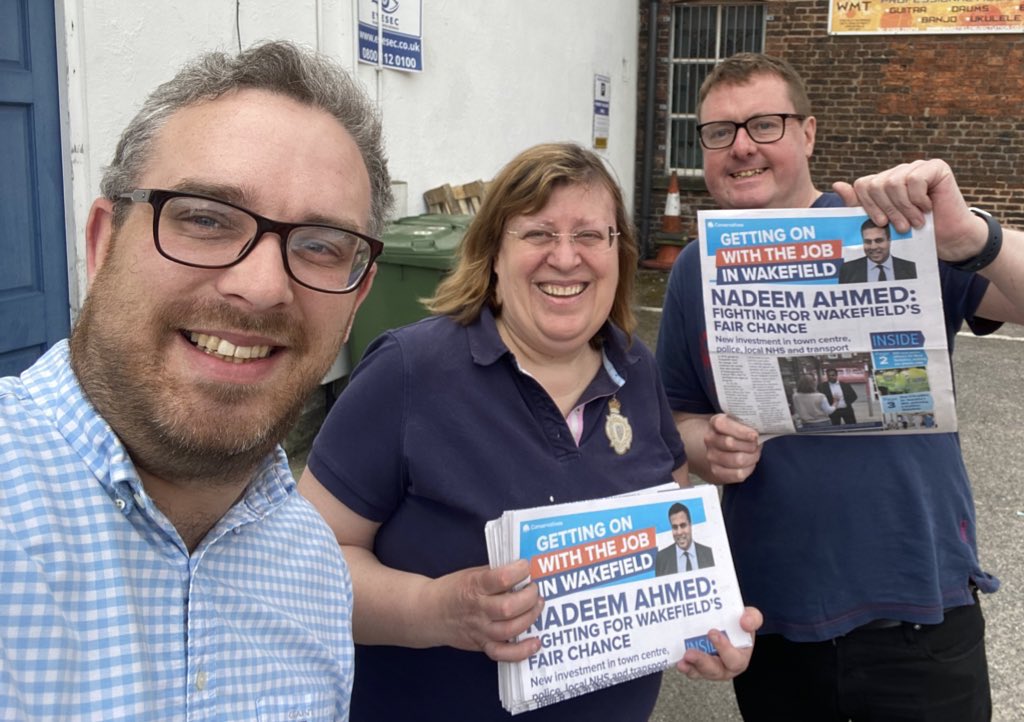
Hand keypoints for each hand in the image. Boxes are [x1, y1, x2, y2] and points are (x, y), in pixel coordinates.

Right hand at [430, 559, 543, 661]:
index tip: (525, 566)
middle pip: (509, 608)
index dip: (519, 571)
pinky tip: (535, 642)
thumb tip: (522, 572)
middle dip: (529, 597)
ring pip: (510, 629)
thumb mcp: (470, 574)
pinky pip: (503, 653)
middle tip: (534, 588)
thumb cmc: (452, 590)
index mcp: (474, 586)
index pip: (501, 579)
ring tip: (537, 605)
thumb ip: (494, 574)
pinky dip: (522, 651)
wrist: (428, 612)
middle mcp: (477, 609)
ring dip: (530, 617)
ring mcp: (479, 630)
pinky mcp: (481, 645)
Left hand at [675, 606, 762, 680]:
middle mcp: (725, 667)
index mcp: (740, 657)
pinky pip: (690, 669)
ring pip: (700, 672)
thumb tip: (744, 621)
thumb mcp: (751, 618)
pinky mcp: (697, 666)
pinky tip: (678, 661)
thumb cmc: (739, 624)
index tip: (712, 632)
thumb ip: (752, 618)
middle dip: (701, 662)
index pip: (734, 659)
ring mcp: (709, 668)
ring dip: (690, 667)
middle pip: (715, 670)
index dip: (724, 648)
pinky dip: (684, 666)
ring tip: (681, 661)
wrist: (727, 624)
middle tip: (690, 653)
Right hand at [703, 413, 760, 483]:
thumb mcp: (742, 422)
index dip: (740, 431)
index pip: (723, 425)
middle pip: (730, 443)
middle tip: (756, 444)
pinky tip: (750, 463)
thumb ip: (748, 423)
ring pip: (737, 460)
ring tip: (754, 453)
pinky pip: (738, 473)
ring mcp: (711, 456)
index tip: (754, 435)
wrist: (726, 447)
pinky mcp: (717, 471)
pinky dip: (749, 468)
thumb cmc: (739, 432)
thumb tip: (758, 433)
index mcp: (716, 422)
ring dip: (751, 457)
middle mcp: (710, 439)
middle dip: (749, 445)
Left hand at [832, 159, 988, 263]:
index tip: (881, 223)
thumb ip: (858, 206)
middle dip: (888, 210)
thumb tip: (836, 184)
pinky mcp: (935, 167)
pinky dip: (919, 199)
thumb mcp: (882, 223)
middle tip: (902, 227)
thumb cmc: (915, 233)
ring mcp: (917, 167)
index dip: (869, 206)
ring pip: (894, 183)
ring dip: (905, 208)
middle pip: (877, 184)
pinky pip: (915, 180)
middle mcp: (898, 172)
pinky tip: (928, 207)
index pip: (863, 185)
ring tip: (916, 222)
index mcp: (884, 183)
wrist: (949, 238)